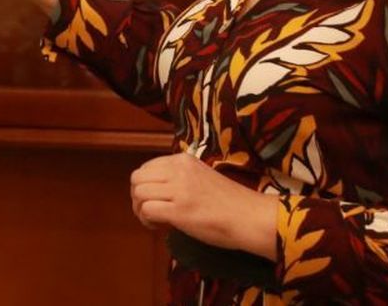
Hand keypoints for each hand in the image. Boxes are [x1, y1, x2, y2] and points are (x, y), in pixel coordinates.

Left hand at [129, 153, 277, 258]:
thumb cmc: (230, 202)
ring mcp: (178, 189)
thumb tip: (157, 190)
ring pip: (139, 193)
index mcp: (183, 160)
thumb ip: (179, 178)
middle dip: (137, 196)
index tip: (156, 199)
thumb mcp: (201, 177)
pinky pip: (146, 210)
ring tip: (154, 221)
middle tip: (148, 211)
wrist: (250, 217)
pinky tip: (158, 227)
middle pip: (137, 178)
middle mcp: (178, 170)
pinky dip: (146, 220)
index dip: (146, 185)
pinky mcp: (179, 210)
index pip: (147, 167)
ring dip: (140, 209)